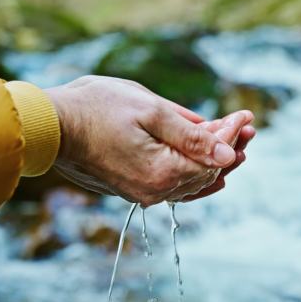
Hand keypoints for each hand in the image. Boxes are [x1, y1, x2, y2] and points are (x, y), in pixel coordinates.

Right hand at [45, 75, 251, 206]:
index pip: (212, 158)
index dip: (232, 135)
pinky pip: (175, 188)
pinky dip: (194, 176)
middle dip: (229, 148)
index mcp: (163, 172)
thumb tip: (227, 154)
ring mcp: (143, 193)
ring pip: (192, 182)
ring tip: (236, 144)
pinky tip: (208, 173)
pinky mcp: (132, 189)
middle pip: (206, 173)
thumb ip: (192, 135)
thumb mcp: (150, 111)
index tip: (246, 115)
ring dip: (214, 162)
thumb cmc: (97, 108)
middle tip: (247, 127)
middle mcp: (156, 191)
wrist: (53, 126)